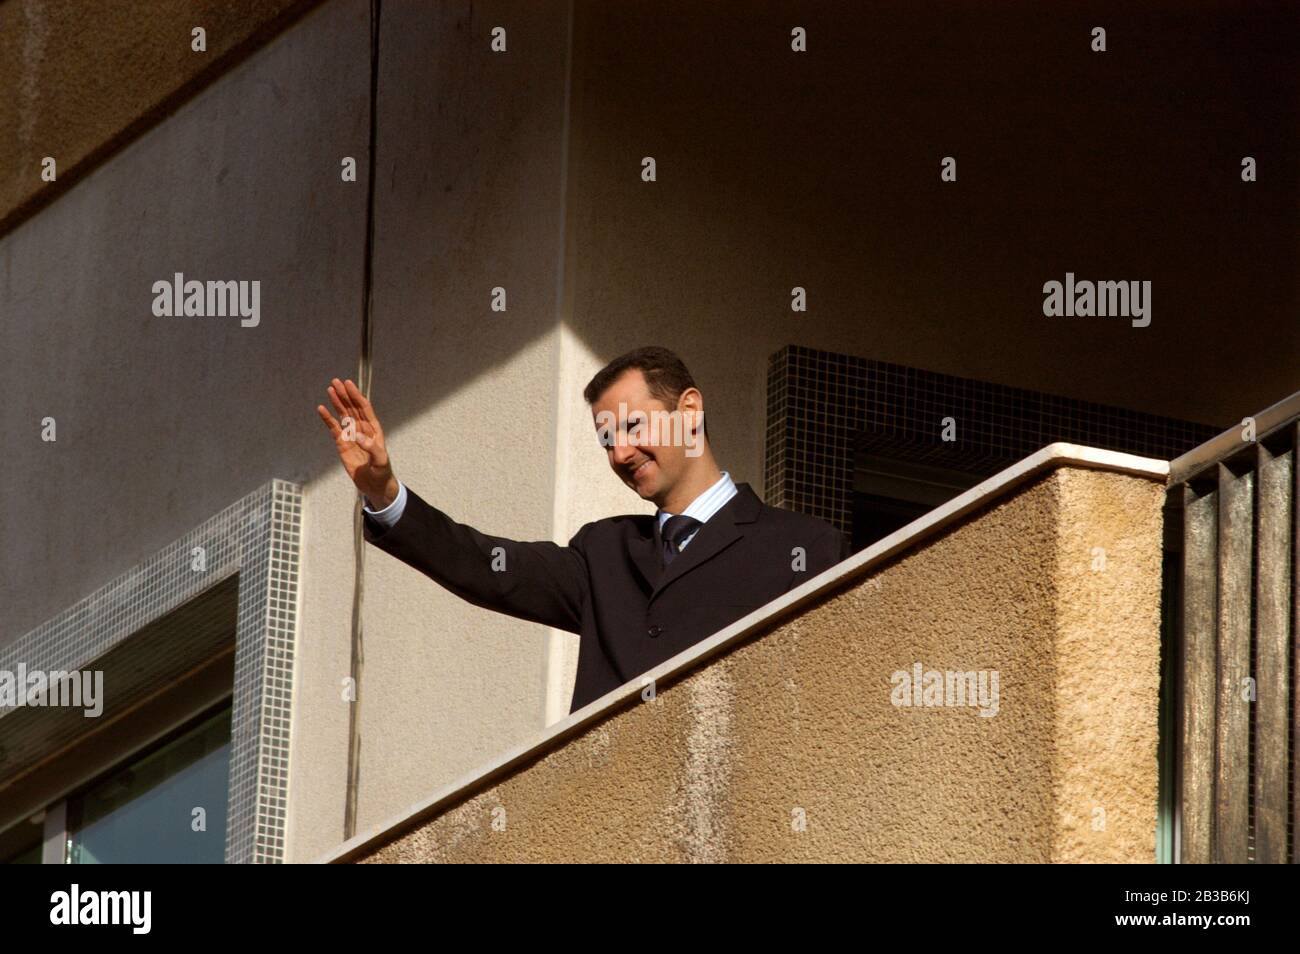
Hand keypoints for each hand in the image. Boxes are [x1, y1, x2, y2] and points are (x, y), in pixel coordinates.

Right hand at [316, 377, 398, 507]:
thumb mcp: (380, 461)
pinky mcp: (342, 443)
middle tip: (335, 381)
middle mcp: (362, 428)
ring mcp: (351, 435)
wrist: (374, 484)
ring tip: (330, 388)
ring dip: (337, 402)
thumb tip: (357, 436)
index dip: (356, 395)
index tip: (348, 384)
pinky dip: (327, 418)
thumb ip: (371, 448)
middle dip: (345, 394)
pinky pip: (333, 428)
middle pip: (352, 407)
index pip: (364, 408)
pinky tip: (321, 409)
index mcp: (374, 429)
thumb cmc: (381, 471)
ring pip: (343, 414)